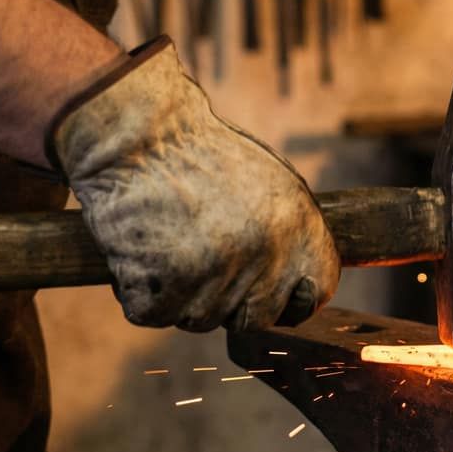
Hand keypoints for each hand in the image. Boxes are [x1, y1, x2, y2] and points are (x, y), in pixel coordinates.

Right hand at [49, 36, 339, 331]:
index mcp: (301, 227)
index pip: (316, 293)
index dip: (288, 300)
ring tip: (166, 242)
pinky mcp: (163, 286)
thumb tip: (300, 285)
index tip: (264, 295)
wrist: (137, 133)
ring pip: (198, 319)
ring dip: (179, 295)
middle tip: (199, 264)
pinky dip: (137, 292)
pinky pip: (153, 314)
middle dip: (227, 303)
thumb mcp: (269, 183)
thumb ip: (290, 235)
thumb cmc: (199, 154)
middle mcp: (266, 255)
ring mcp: (216, 275)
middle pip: (253, 319)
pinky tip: (138, 251)